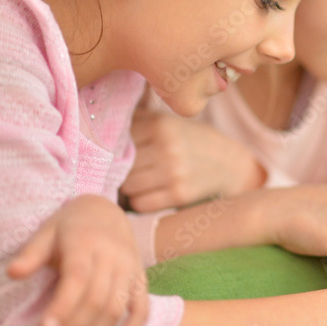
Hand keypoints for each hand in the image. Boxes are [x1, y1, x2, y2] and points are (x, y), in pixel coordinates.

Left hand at [6, 195, 148, 325]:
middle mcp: (113, 257)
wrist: (106, 212)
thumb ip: (31, 254)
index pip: (78, 279)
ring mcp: (131, 269)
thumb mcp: (47, 232)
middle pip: (96, 300)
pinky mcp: (141, 280)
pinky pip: (141, 310)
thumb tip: (12, 273)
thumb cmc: (70, 227)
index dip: (63, 307)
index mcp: (87, 243)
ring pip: (115, 309)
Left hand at [122, 109, 263, 211]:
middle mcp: (166, 147)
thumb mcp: (169, 122)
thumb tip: (96, 128)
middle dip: (120, 170)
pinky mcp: (179, 194)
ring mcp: (173, 172)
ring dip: (129, 187)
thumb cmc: (191, 142)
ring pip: (127, 186)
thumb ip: (137, 121)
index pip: (117, 141)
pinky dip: (140, 201)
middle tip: (129, 171)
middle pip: (120, 166)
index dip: (114, 150)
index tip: (117, 155)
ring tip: (140, 182)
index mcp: (160, 124)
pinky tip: (150, 194)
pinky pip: (140, 204)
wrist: (230, 164)